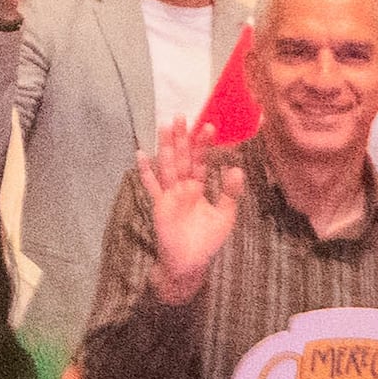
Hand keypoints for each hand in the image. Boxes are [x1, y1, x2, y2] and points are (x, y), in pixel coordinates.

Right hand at [133, 117, 242, 300]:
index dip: (203, 145)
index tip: (208, 126)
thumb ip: (230, 193)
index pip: (200, 161)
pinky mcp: (159, 205)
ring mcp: (169, 195)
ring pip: (167, 166)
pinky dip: (145, 171)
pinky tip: (140, 154)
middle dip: (181, 137)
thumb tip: (237, 168)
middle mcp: (182, 187)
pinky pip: (151, 186)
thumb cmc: (206, 241)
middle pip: (181, 157)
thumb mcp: (225, 216)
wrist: (189, 263)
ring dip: (165, 146)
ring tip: (164, 126)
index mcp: (197, 187)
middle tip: (180, 115)